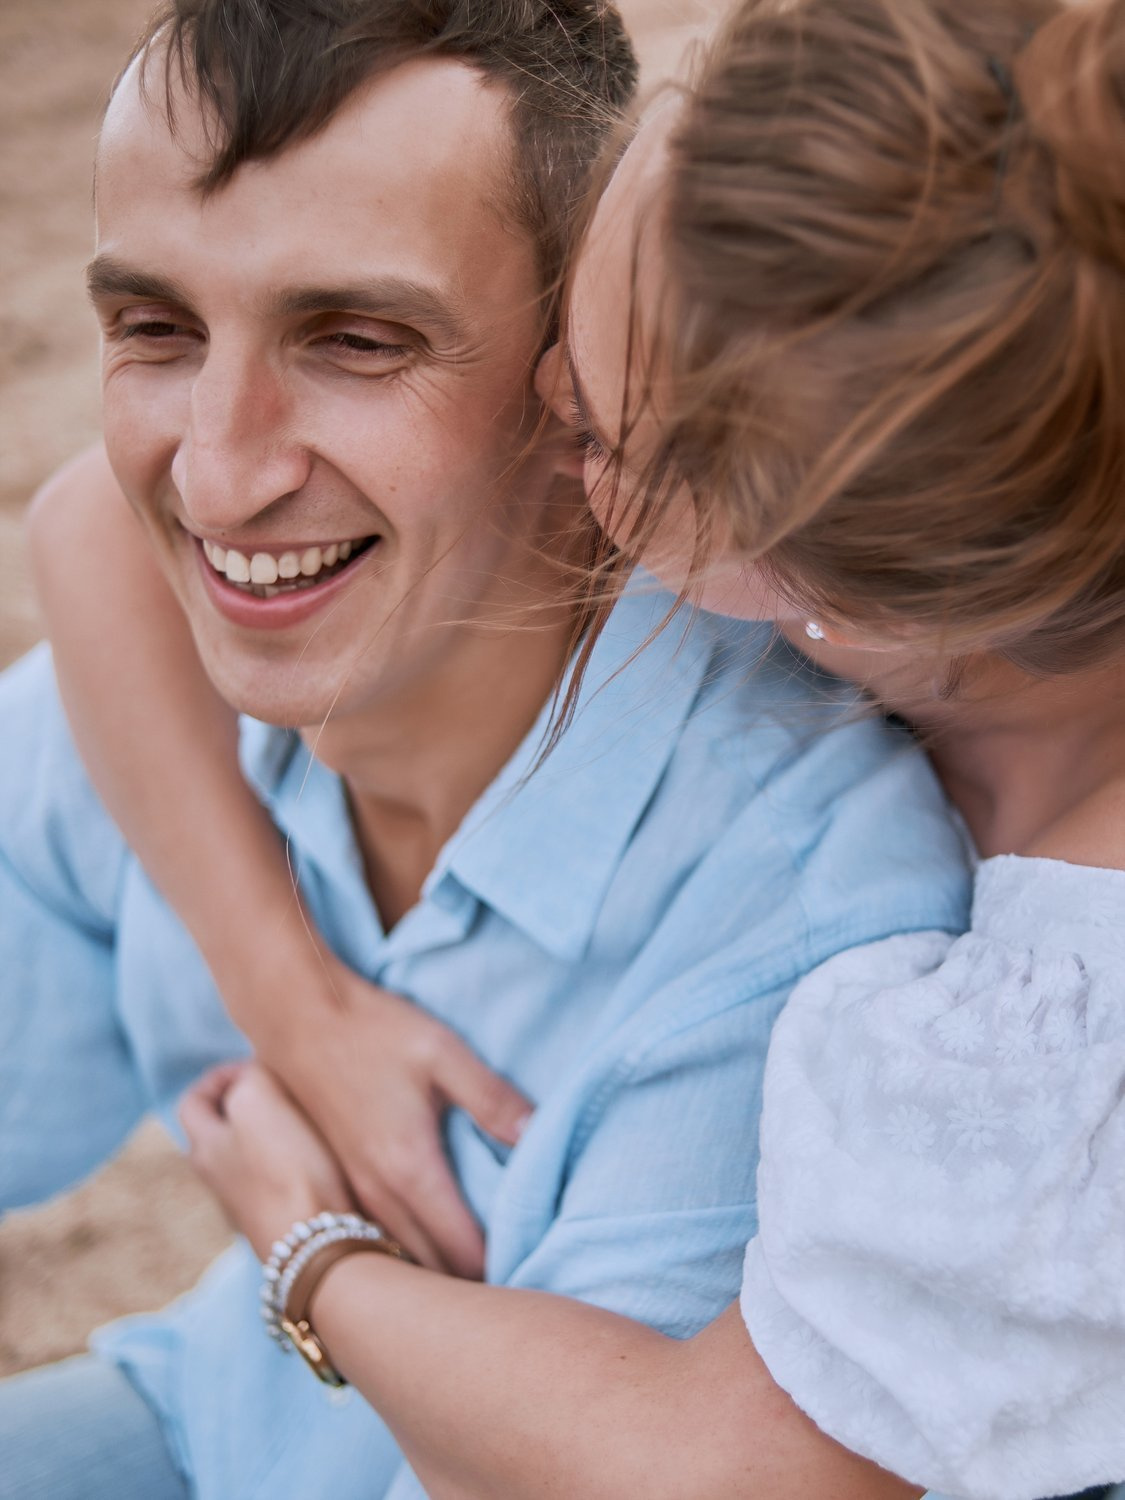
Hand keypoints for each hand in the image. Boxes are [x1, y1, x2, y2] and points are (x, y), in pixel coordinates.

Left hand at [180, 1061, 353, 1261]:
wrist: (319, 1243)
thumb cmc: (284, 1168)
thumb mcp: (258, 1100)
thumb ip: (251, 1075)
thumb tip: (257, 1074)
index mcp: (202, 1148)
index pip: (193, 1102)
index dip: (219, 1075)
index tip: (255, 1063)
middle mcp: (220, 1177)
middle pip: (226, 1125)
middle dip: (254, 1097)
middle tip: (287, 1082)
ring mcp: (252, 1201)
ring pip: (257, 1148)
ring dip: (280, 1124)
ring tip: (313, 1110)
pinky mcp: (285, 1215)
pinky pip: (285, 1172)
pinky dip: (300, 1152)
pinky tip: (328, 1148)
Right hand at [257, 955, 532, 1278]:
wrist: (295, 1016)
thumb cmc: (374, 1031)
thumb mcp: (443, 1053)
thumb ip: (492, 1099)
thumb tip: (540, 1137)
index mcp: (409, 1168)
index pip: (459, 1249)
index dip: (495, 1274)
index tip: (528, 1281)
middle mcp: (378, 1192)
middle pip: (427, 1268)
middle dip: (466, 1288)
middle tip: (507, 1295)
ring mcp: (352, 1191)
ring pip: (395, 1259)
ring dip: (432, 1278)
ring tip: (471, 1288)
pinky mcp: (339, 1180)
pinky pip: (373, 1240)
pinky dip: (402, 1256)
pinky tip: (424, 1254)